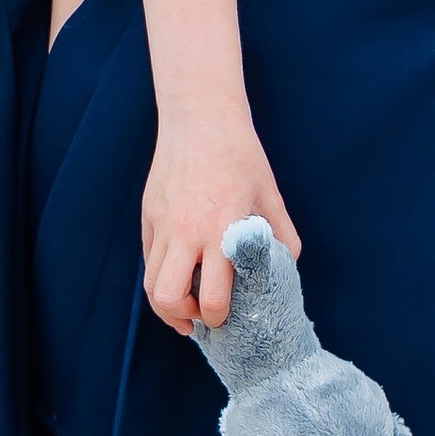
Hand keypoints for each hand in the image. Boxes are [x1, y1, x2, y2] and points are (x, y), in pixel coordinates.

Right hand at [142, 112, 295, 332]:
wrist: (201, 118)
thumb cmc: (241, 156)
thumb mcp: (270, 196)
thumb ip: (283, 237)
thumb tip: (286, 267)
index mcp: (221, 230)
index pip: (212, 296)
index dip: (218, 317)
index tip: (227, 317)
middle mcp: (186, 232)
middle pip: (167, 297)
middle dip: (184, 317)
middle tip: (201, 317)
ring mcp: (162, 224)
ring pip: (150, 283)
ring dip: (166, 303)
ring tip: (185, 306)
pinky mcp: (148, 215)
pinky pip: (148, 258)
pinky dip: (160, 275)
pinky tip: (178, 275)